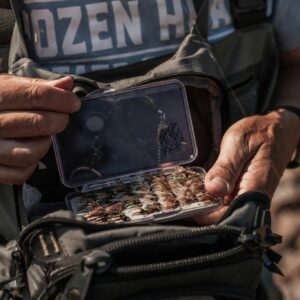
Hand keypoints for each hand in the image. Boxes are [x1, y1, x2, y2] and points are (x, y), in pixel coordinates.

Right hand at [0, 75, 80, 183]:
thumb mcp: (5, 86)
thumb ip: (36, 86)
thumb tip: (67, 83)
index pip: (36, 95)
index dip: (62, 99)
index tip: (73, 103)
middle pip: (37, 124)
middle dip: (59, 120)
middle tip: (62, 118)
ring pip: (31, 153)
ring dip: (45, 144)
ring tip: (43, 135)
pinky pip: (20, 174)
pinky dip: (31, 165)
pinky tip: (28, 150)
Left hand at [194, 109, 299, 224]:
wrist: (276, 130)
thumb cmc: (259, 133)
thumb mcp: (238, 145)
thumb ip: (226, 168)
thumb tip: (213, 189)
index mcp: (254, 189)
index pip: (229, 216)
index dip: (206, 217)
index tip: (187, 208)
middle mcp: (253, 198)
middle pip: (225, 216)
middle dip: (203, 211)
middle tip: (181, 200)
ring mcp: (248, 196)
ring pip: (224, 209)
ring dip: (206, 203)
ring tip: (186, 195)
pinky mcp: (243, 191)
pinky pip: (226, 200)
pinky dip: (212, 196)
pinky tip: (198, 189)